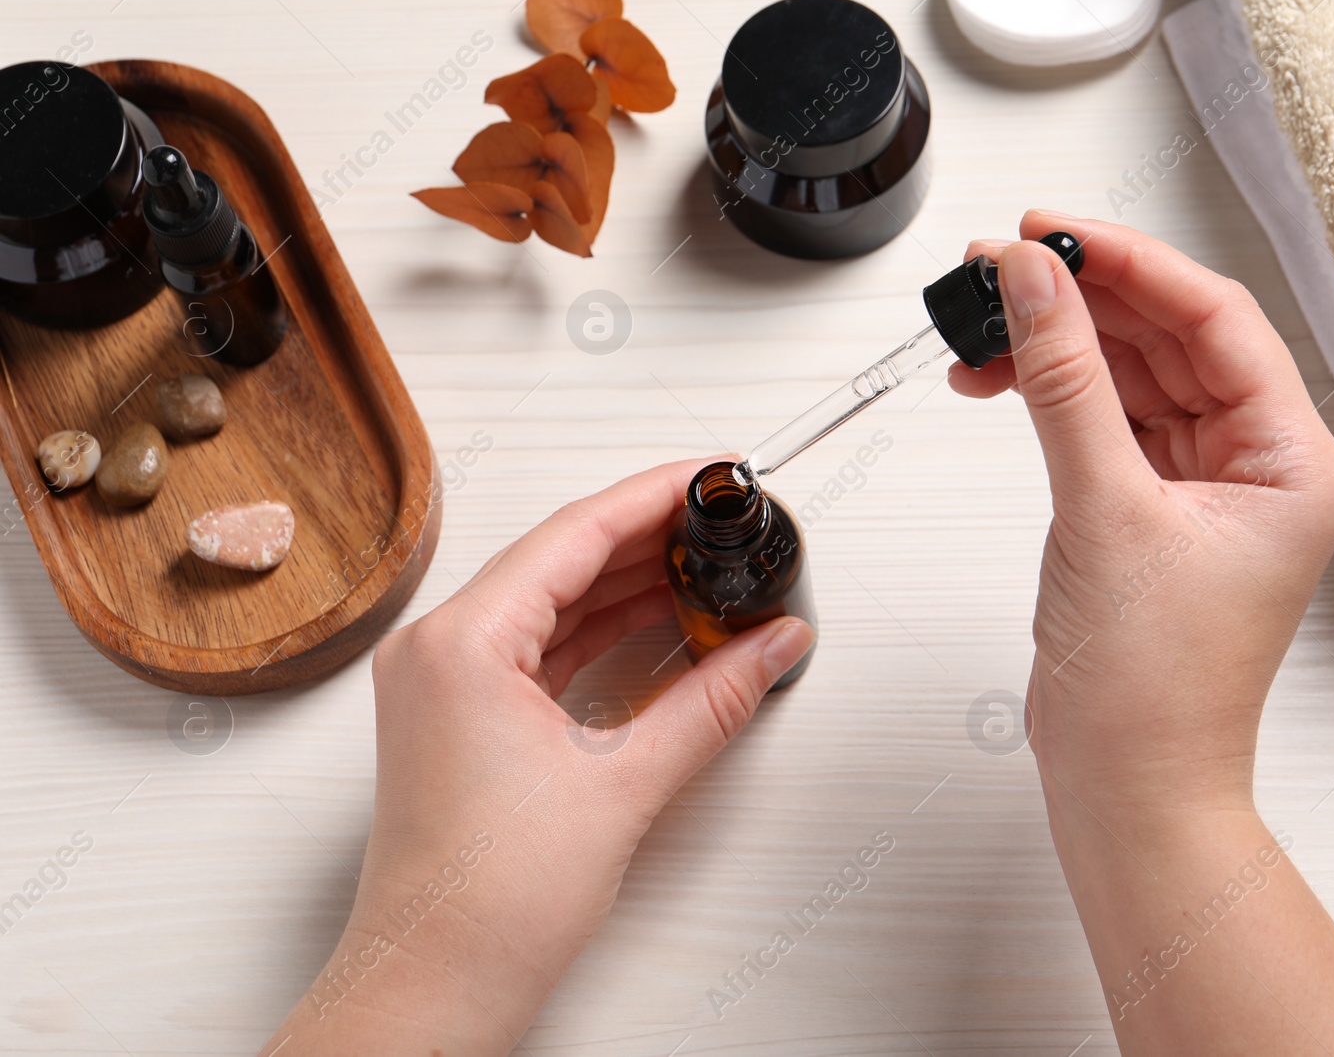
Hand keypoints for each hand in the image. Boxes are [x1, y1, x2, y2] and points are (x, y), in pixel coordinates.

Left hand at [260, 460, 813, 1055]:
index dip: (653, 496)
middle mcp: (439, 652)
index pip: (573, 534)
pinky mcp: (460, 718)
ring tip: (706, 573)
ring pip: (550, 603)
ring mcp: (445, 684)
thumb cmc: (488, 904)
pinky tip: (657, 629)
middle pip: (560, 559)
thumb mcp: (624, 785)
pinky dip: (600, 634)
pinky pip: (538, 647)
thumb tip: (772, 646)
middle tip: (721, 523)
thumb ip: (713, 701)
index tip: (709, 476)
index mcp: (461, 645)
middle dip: (648, 539)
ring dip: (627, 587)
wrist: (434, 986)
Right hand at [950, 211, 1333, 816]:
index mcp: (1291, 461)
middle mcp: (1254, 466)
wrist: (1126, 784)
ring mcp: (1198, 488)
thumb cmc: (1154, 688)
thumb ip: (1064, 383)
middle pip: (1167, 339)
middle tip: (999, 264)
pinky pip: (1099, 423)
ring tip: (980, 318)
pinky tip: (996, 377)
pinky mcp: (1144, 511)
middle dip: (1079, 299)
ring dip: (1053, 347)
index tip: (1052, 230)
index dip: (1129, 263)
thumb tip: (1035, 280)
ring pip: (1126, 377)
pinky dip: (1046, 397)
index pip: (1214, 319)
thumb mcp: (1105, 510)